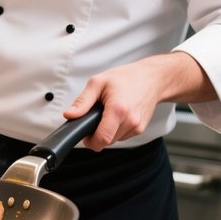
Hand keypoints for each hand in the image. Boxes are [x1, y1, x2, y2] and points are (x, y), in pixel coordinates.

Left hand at [63, 52, 215, 151]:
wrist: (152, 78)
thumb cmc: (125, 78)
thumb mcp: (98, 83)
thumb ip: (82, 102)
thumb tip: (69, 115)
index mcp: (118, 110)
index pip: (102, 139)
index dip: (90, 141)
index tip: (85, 136)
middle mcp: (130, 121)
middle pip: (107, 141)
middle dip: (97, 133)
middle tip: (96, 116)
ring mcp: (137, 127)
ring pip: (114, 139)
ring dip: (107, 130)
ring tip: (108, 111)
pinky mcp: (141, 129)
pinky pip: (122, 135)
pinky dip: (116, 128)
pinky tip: (118, 114)